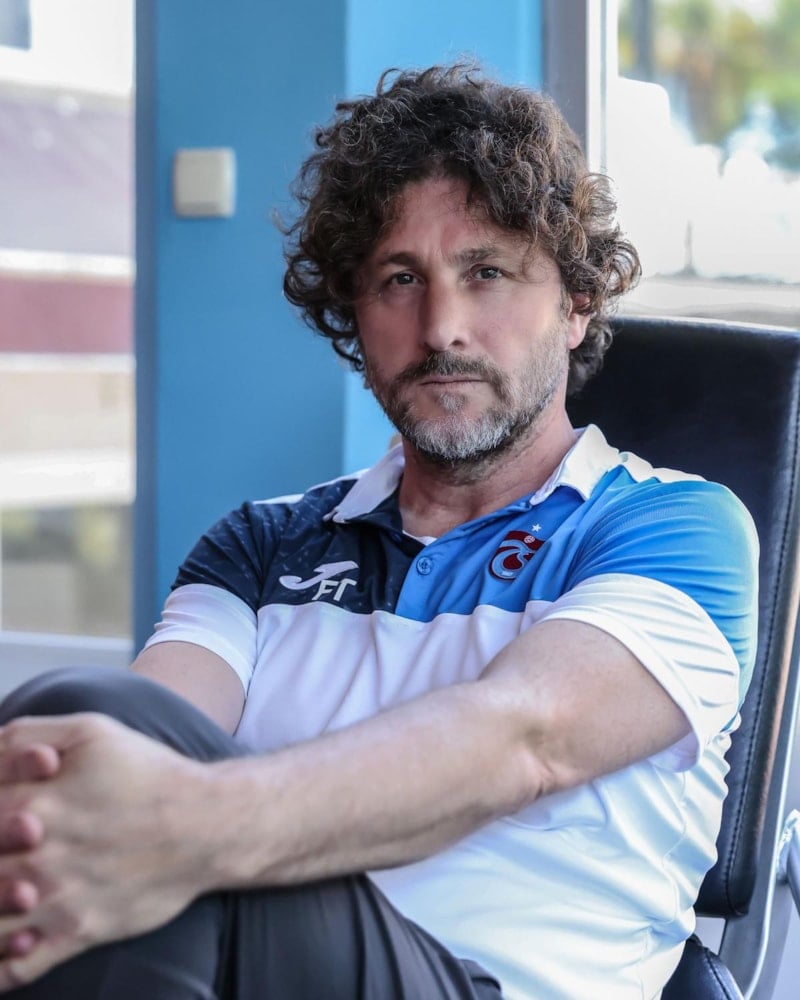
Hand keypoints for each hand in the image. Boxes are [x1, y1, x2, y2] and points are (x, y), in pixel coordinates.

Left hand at [0, 713, 212, 989]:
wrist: (206, 823)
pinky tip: (10, 941)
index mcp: (30, 804)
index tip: (3, 825)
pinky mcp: (75, 934)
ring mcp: (53, 900)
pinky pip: (13, 971)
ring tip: (9, 890)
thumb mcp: (89, 731)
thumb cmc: (147, 773)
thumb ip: (23, 736)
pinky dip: (0, 966)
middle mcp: (34, 856)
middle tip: (6, 856)